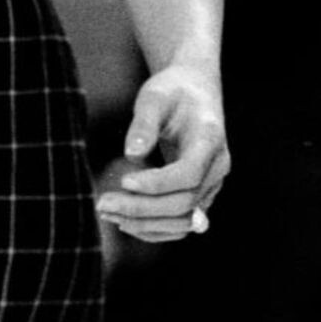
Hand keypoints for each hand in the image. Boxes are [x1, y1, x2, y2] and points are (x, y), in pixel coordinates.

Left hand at [95, 62, 228, 244]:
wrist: (194, 93)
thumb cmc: (172, 91)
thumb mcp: (155, 96)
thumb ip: (144, 123)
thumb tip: (131, 154)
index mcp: (210, 139)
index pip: (189, 174)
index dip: (157, 184)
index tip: (123, 180)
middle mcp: (217, 167)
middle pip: (184, 203)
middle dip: (142, 208)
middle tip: (102, 204)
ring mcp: (211, 185)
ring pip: (184, 221)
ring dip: (145, 224)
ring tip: (108, 214)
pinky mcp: (200, 196)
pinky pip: (181, 224)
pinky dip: (154, 229)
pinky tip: (124, 222)